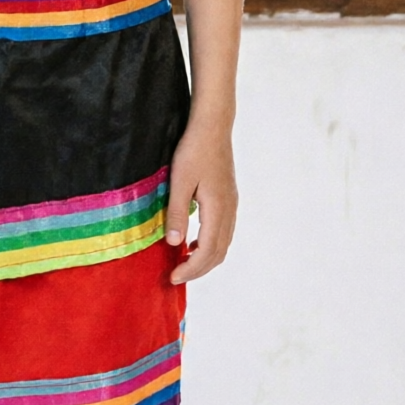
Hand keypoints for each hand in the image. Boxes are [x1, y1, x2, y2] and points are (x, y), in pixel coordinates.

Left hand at [166, 123, 236, 284]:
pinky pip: (223, 231)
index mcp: (218, 209)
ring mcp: (232, 204)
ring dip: (205, 258)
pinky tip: (193, 242)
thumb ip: (177, 213)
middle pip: (218, 252)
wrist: (213, 127)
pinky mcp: (229, 198)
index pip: (207, 250)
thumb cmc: (193, 150)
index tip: (173, 277)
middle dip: (199, 269)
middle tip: (177, 277)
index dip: (191, 268)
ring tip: (184, 264)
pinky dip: (210, 244)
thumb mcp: (179, 181)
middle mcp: (229, 210)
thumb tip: (174, 244)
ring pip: (223, 243)